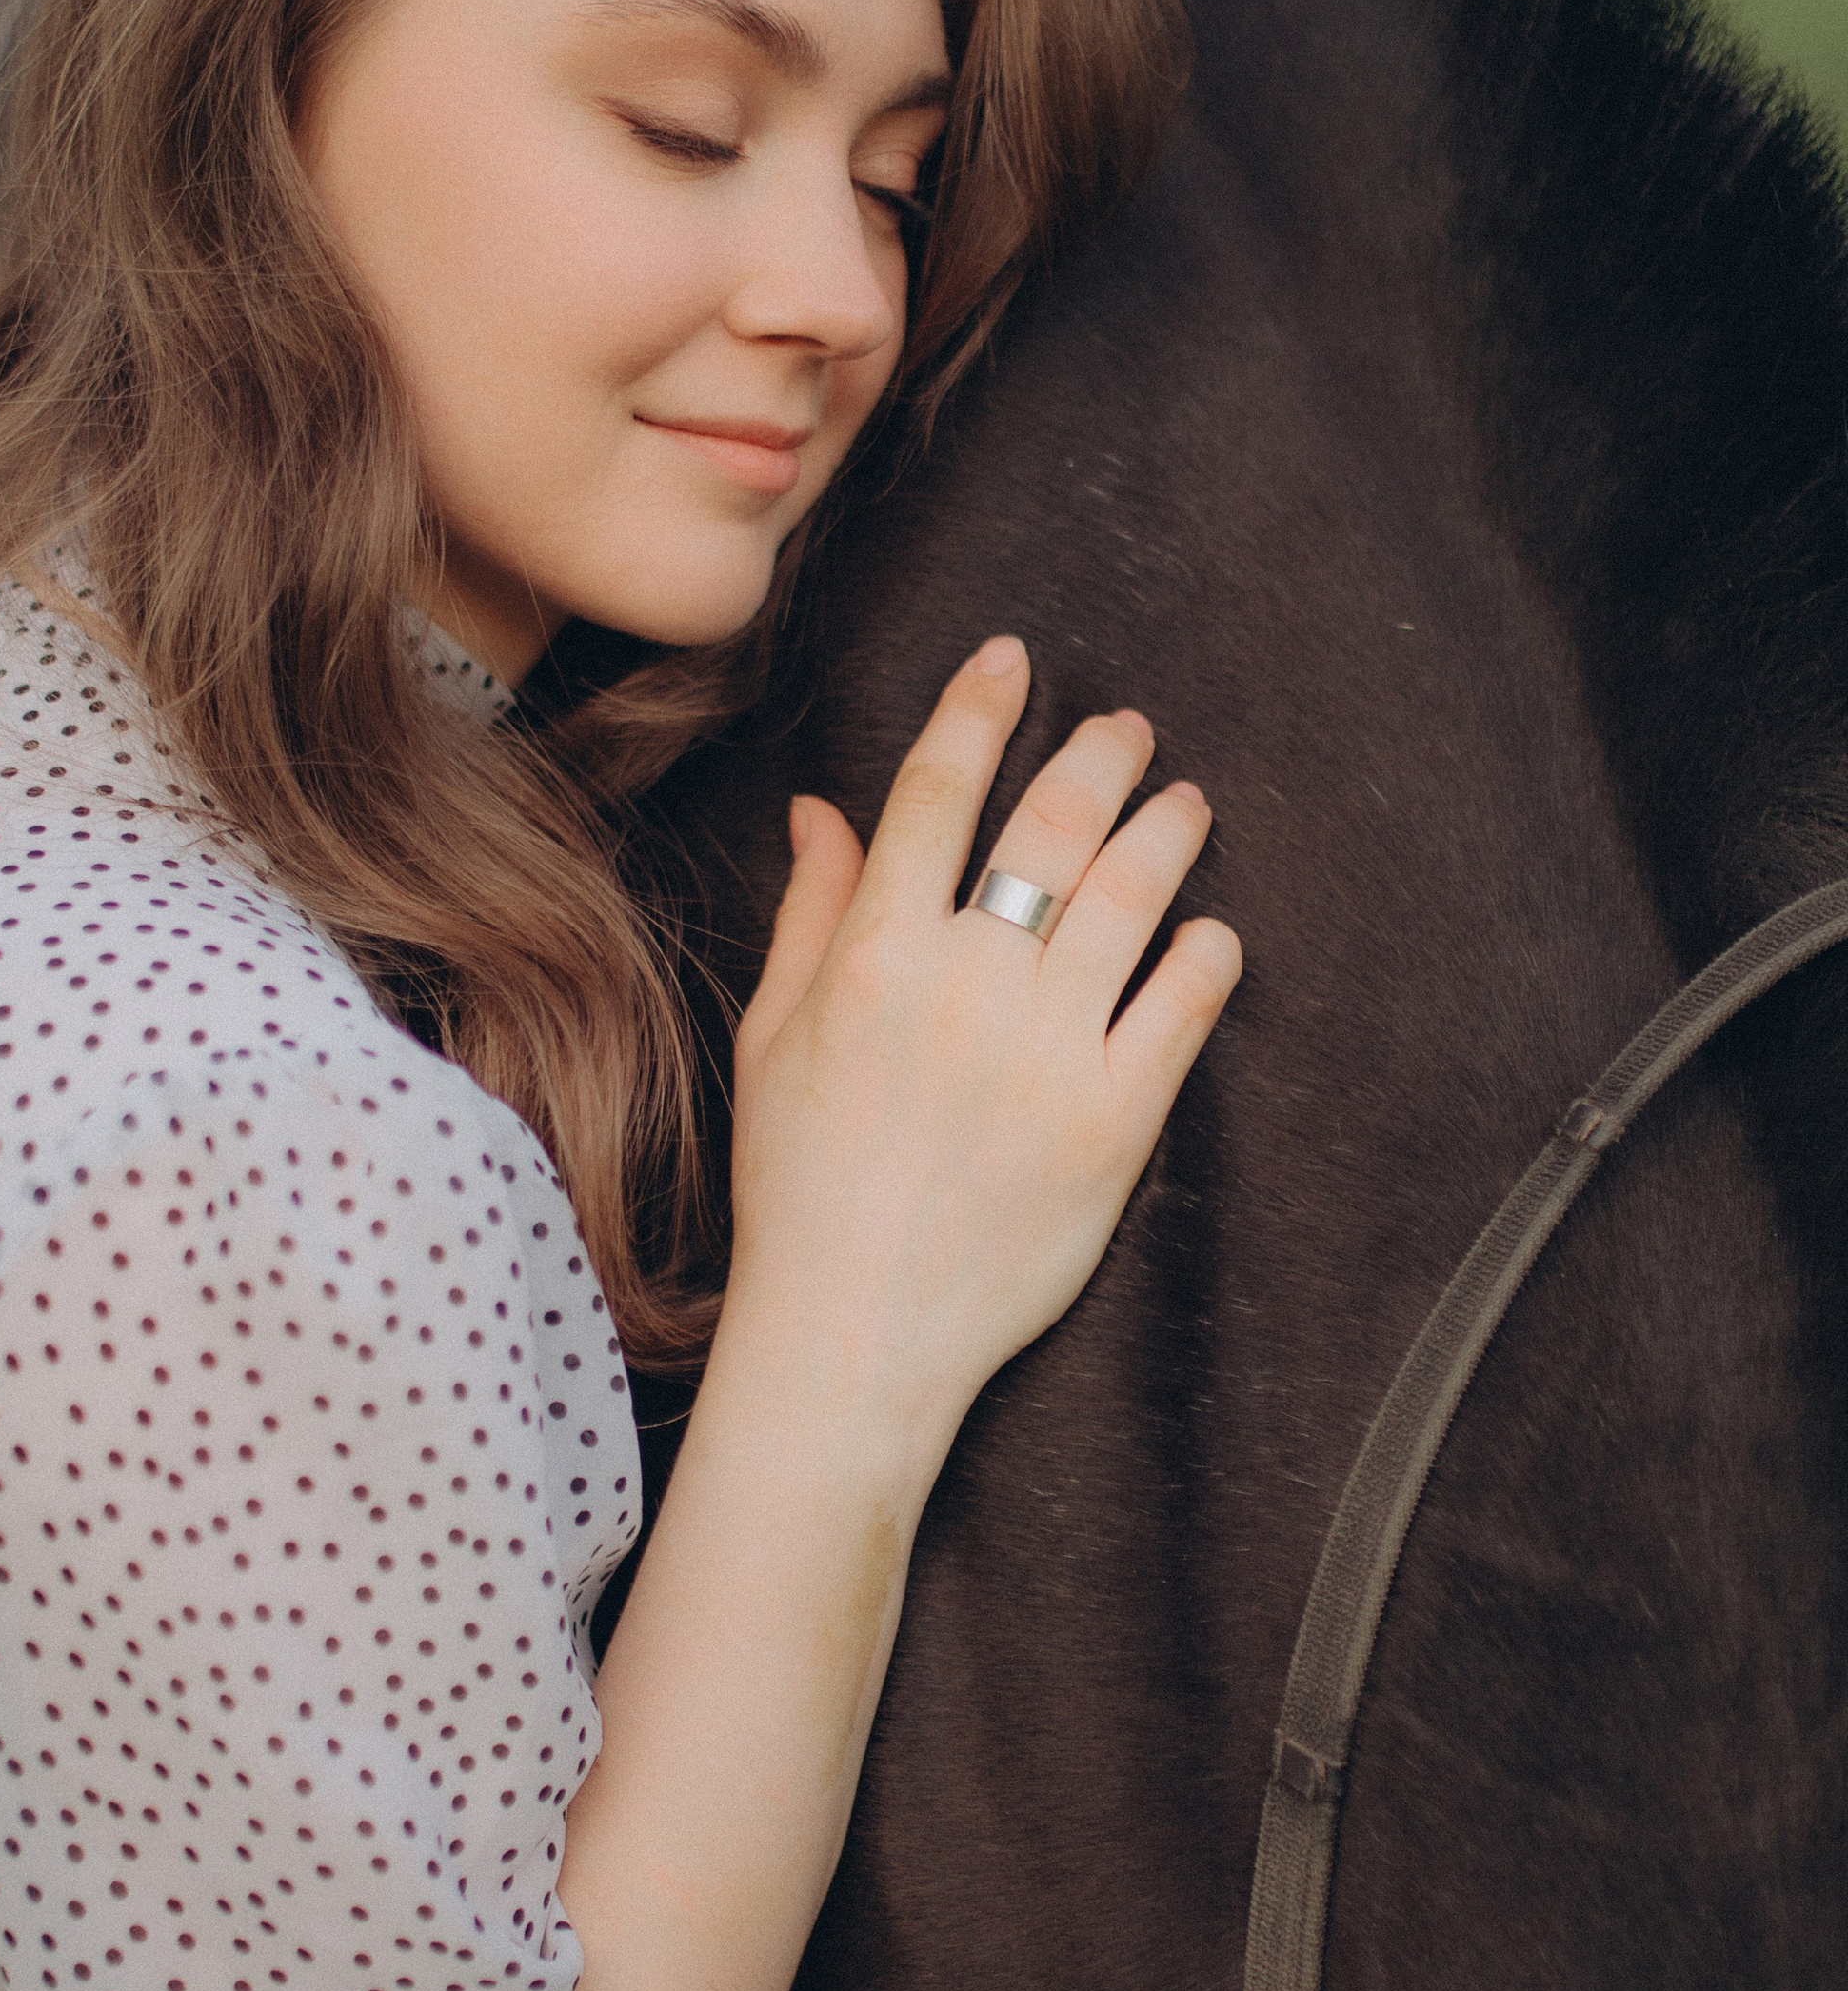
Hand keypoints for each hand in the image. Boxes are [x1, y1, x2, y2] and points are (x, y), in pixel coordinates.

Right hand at [720, 636, 1239, 1478]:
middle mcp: (965, 984)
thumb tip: (821, 811)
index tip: (1012, 660)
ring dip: (1166, 835)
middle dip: (1098, 756)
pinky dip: (1205, 954)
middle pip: (1049, 827)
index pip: (933, 794)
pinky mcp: (1114, 1120)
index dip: (977, 711)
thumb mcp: (776, 1038)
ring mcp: (1046, 1049)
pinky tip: (1212, 933)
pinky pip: (1180, 1008)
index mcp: (874, 955)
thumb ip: (811, 916)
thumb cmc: (800, 1186)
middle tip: (1129, 728)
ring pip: (1130, 900)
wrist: (855, 1330)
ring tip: (1185, 803)